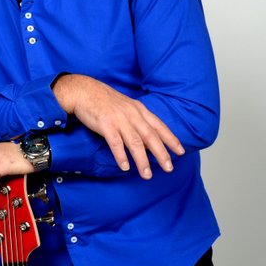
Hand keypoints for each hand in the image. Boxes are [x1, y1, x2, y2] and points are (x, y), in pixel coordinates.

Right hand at [52, 74, 183, 178]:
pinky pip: (116, 143)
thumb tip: (146, 139)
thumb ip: (137, 120)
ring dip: (142, 160)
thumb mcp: (126, 106)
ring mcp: (119, 119)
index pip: (159, 126)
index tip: (180, 152)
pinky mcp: (105, 124)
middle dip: (161, 154)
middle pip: (150, 137)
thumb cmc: (104, 100)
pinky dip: (121, 156)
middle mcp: (132, 114)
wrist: (84, 90)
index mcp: (139, 109)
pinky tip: (125, 167)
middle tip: (169, 168)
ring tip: (147, 175)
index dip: (171, 139)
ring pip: (135, 143)